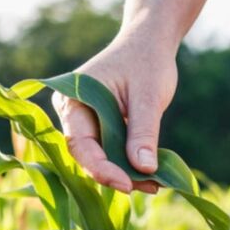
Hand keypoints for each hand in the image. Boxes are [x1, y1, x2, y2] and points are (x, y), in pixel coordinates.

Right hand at [52, 28, 176, 193]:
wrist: (150, 42)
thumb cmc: (147, 62)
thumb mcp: (148, 96)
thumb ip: (144, 132)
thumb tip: (145, 169)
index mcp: (73, 99)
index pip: (80, 143)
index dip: (102, 168)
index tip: (127, 184)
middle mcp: (72, 113)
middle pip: (88, 155)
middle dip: (117, 174)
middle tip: (150, 187)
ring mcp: (86, 121)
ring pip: (101, 157)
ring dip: (126, 173)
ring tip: (156, 184)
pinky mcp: (101, 128)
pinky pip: (111, 151)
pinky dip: (130, 163)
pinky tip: (152, 175)